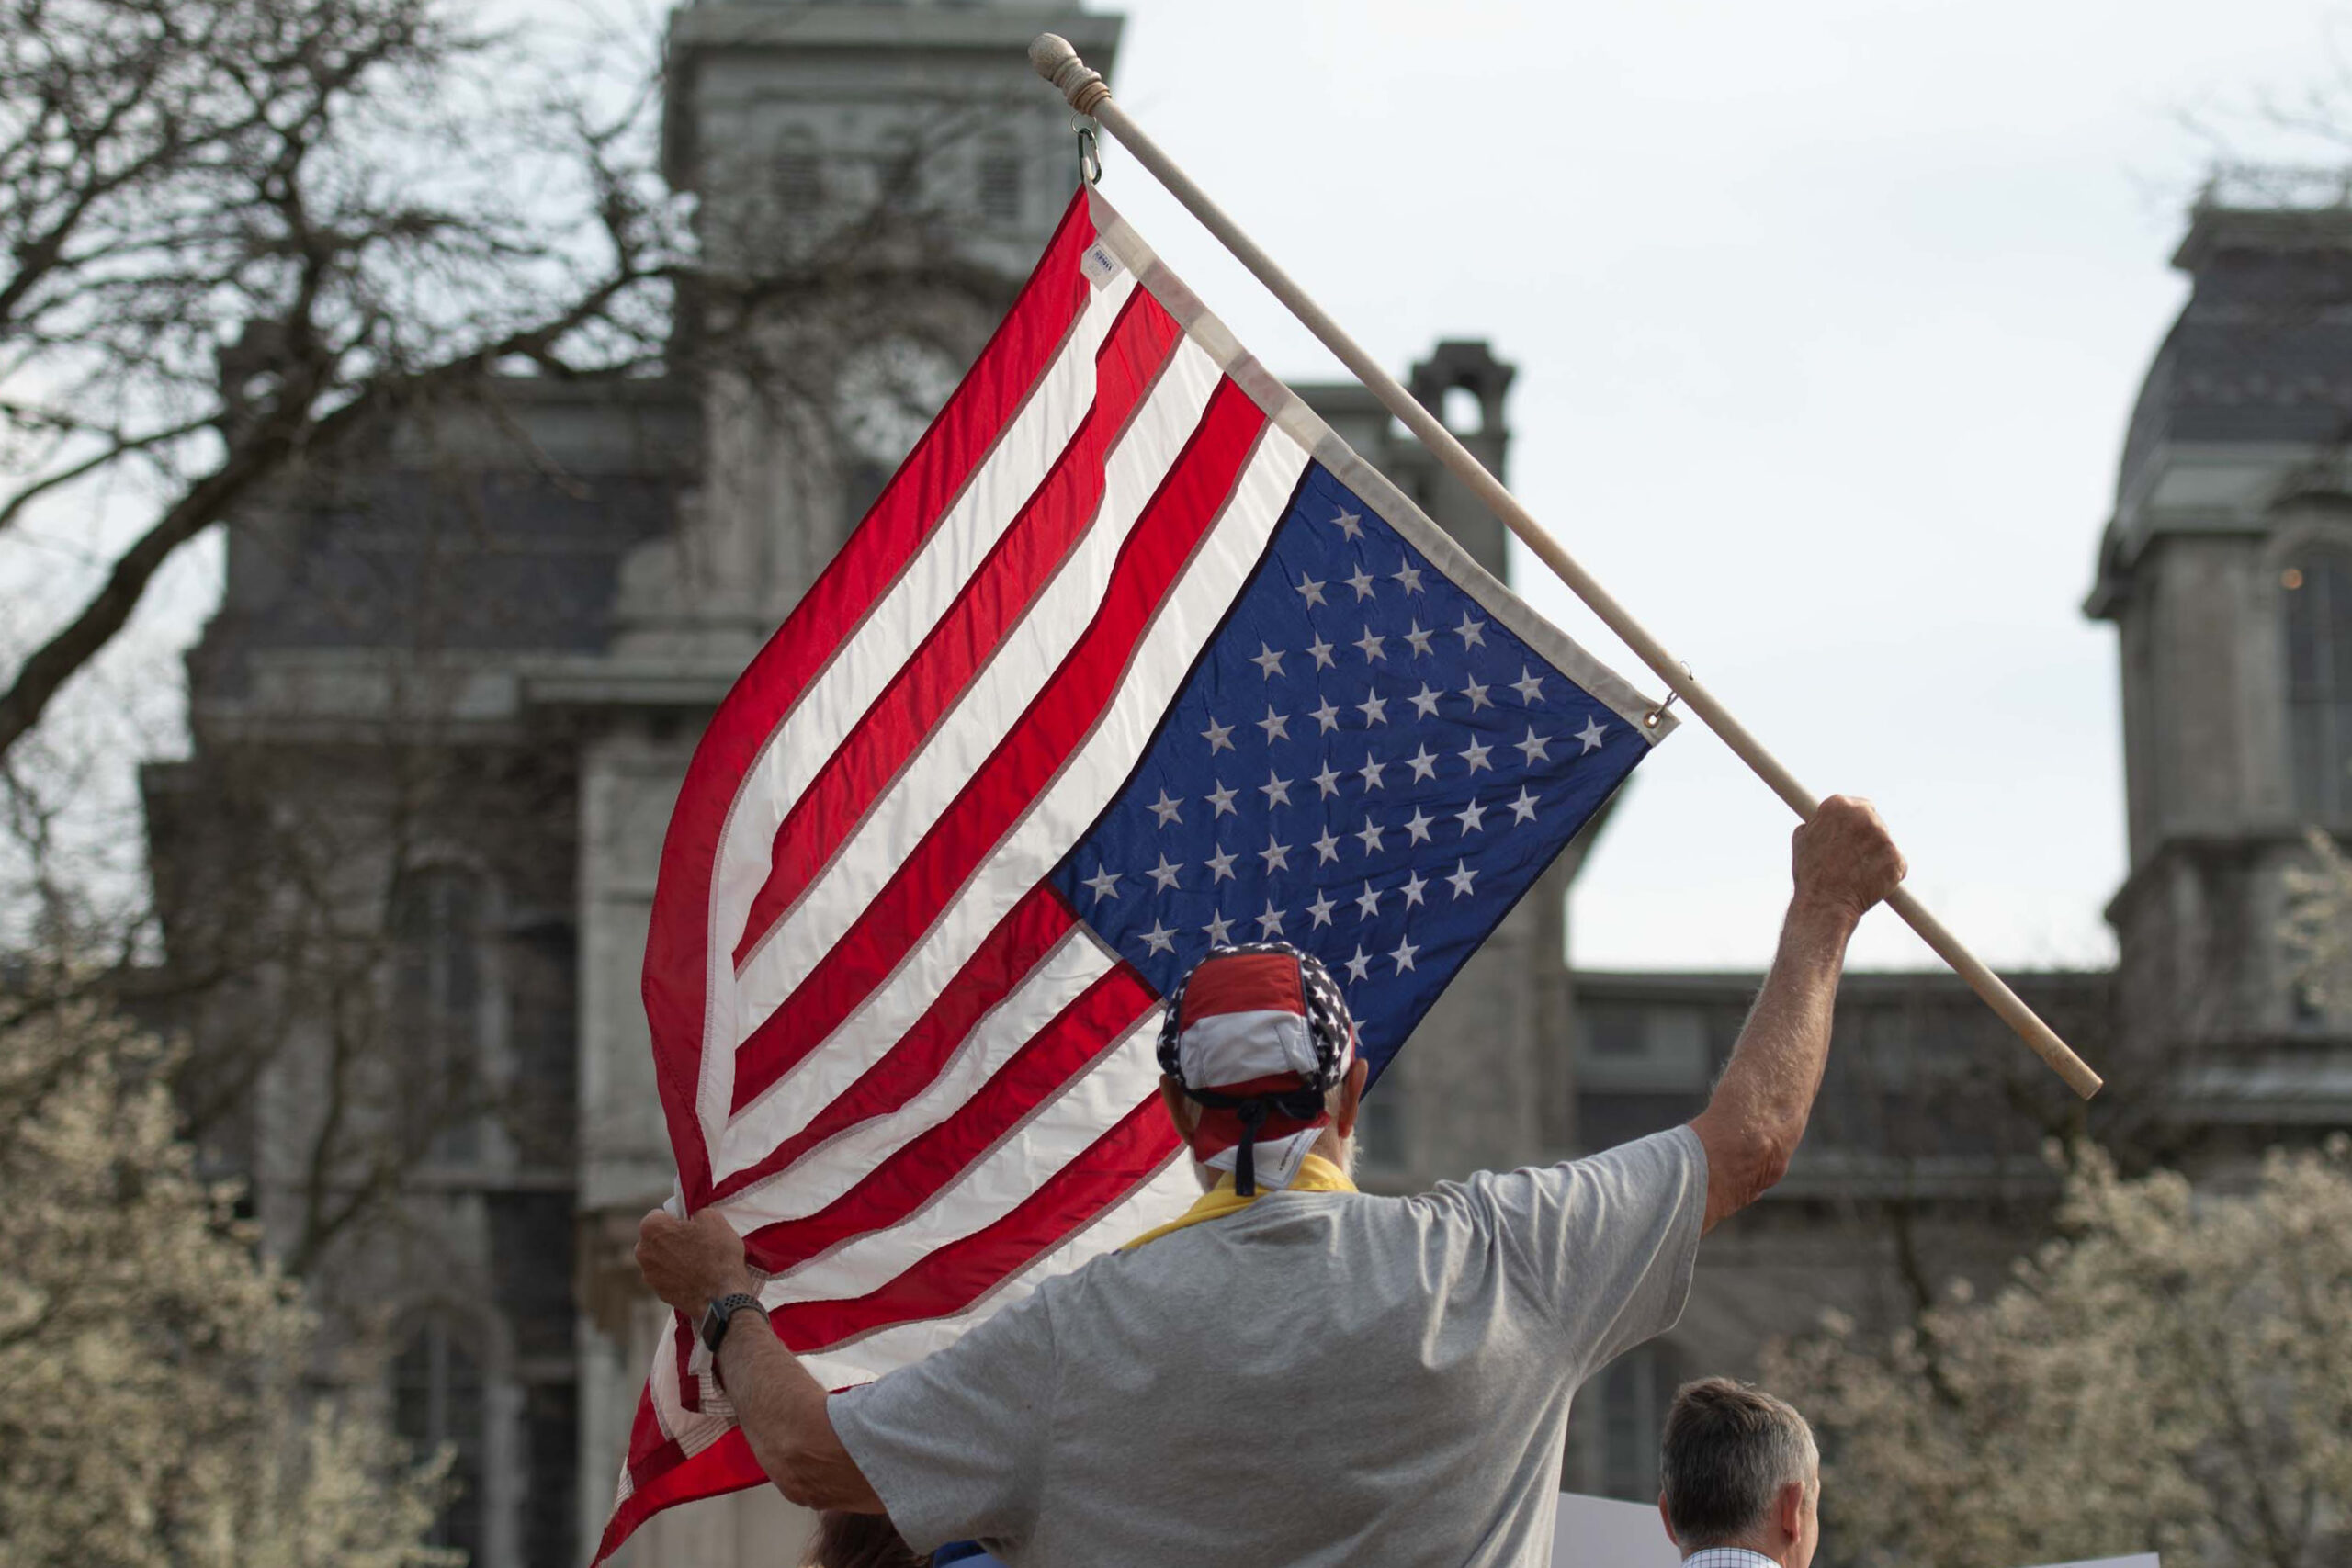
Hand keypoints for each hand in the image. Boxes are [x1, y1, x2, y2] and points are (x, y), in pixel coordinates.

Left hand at [636, 1207, 754, 1316]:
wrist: (723, 1296)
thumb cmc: (718, 1253)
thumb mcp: (713, 1218)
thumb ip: (694, 1212)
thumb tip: (690, 1219)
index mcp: (652, 1227)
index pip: (658, 1215)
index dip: (676, 1218)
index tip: (690, 1226)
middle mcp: (643, 1250)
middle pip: (655, 1238)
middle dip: (670, 1238)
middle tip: (694, 1243)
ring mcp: (648, 1275)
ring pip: (660, 1258)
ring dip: (673, 1258)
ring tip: (697, 1262)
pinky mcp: (658, 1293)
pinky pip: (666, 1277)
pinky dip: (676, 1276)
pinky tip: (695, 1277)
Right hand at [1790, 794, 1905, 922]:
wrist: (1825, 904)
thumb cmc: (1810, 874)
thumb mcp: (1802, 840)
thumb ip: (1816, 825)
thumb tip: (1819, 822)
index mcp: (1838, 806)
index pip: (1859, 805)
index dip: (1855, 822)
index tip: (1853, 834)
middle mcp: (1864, 816)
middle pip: (1875, 821)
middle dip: (1868, 837)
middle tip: (1855, 858)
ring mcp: (1883, 837)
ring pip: (1885, 843)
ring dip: (1877, 855)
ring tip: (1858, 873)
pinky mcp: (1896, 858)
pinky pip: (1897, 863)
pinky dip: (1888, 873)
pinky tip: (1871, 882)